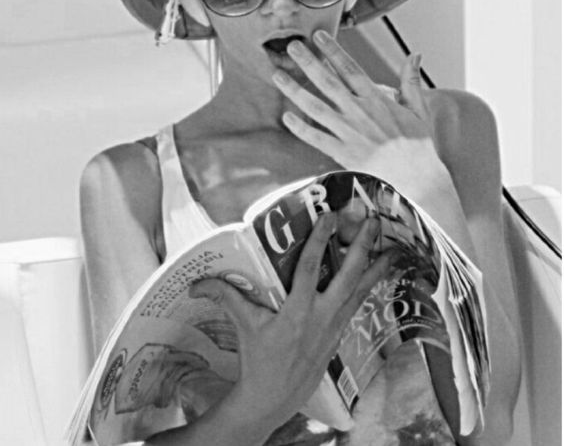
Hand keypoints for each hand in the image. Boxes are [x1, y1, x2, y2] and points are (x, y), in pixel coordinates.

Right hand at [189, 213, 387, 431]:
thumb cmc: (259, 360)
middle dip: (363, 247)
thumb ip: (225, 296)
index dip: (319, 241)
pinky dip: (371, 287)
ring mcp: (335, 325)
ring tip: (393, 247)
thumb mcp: (244, 325)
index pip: (310, 268)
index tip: (330, 217)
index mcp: (296, 311)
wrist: (274, 397)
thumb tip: (197, 283)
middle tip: (373, 221)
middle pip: (349, 276)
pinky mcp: (340, 333)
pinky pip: (359, 304)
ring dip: (377, 267)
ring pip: (362, 291)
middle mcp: (322, 316)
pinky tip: (379, 276)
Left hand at [272, 30, 447, 199]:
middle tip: (291, 46)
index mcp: (376, 99)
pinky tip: (286, 117)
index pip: (350, 68)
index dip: (333, 50)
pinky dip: (300, 128)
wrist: (417, 178)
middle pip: (328, 82)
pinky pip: (316, 138)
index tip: (318, 36)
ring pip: (316, 107)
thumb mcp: (419, 110)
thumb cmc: (418, 147)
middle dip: (308, 62)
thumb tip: (415, 55)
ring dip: (295, 90)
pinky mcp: (343, 153)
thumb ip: (412, 82)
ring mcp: (349, 132)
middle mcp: (359, 112)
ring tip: (278, 76)